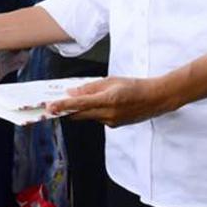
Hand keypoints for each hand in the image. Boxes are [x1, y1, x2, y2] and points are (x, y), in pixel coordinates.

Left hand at [47, 76, 173, 126]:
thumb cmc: (135, 86)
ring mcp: (111, 122)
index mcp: (108, 99)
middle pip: (80, 114)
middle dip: (69, 109)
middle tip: (58, 103)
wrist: (156, 99)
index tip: (50, 107)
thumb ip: (90, 87)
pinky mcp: (114, 126)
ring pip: (89, 116)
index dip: (63, 106)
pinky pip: (98, 118)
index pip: (79, 104)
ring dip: (84, 109)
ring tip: (95, 96)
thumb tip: (72, 92)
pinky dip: (96, 111)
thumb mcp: (111, 80)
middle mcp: (108, 114)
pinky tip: (107, 103)